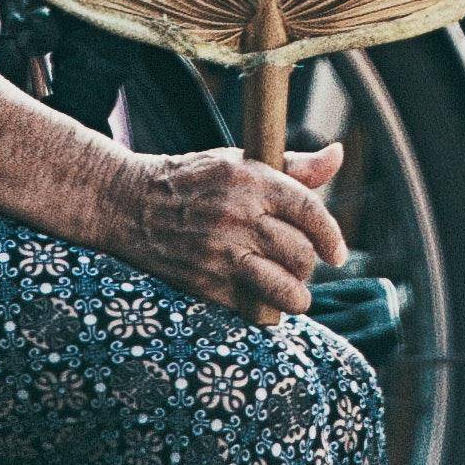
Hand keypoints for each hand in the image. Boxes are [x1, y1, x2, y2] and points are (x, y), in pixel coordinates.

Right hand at [99, 139, 346, 323]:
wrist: (127, 203)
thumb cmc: (191, 180)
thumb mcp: (238, 162)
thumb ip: (292, 167)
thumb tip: (337, 155)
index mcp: (251, 180)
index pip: (309, 211)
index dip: (331, 236)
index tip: (337, 254)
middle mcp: (239, 216)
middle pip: (300, 253)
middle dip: (308, 266)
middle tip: (300, 267)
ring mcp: (220, 252)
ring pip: (283, 287)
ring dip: (295, 297)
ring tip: (292, 294)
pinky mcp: (203, 282)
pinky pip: (251, 306)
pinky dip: (262, 309)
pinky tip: (260, 300)